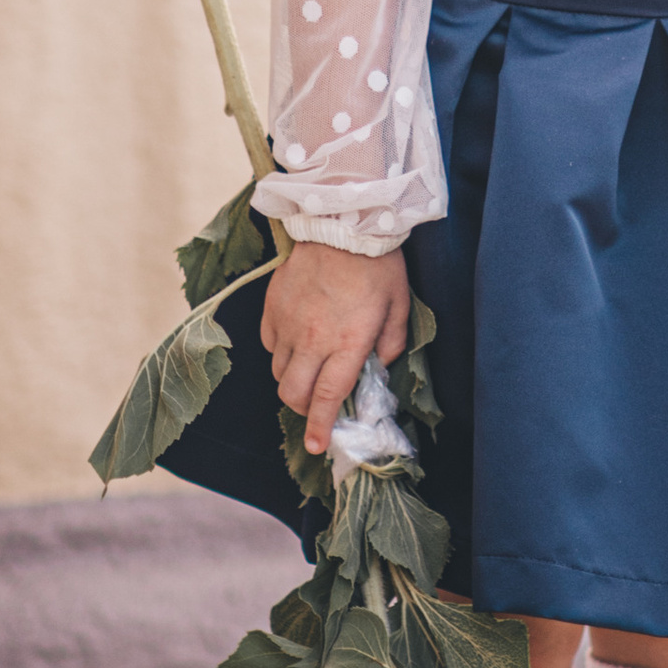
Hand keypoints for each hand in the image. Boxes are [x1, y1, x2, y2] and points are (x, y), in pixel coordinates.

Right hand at [262, 241, 410, 457]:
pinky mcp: (272, 306)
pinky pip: (268, 342)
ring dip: (293, 378)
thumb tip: (379, 366)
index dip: (320, 426)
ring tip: (310, 365)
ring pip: (279, 370)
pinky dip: (280, 349)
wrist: (341, 221)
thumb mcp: (399, 305)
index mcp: (347, 343)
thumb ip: (391, 342)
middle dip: (303, 408)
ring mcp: (288, 322)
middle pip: (293, 393)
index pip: (327, 397)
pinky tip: (296, 337)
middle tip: (316, 404)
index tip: (317, 446)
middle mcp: (312, 339)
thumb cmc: (377, 263)